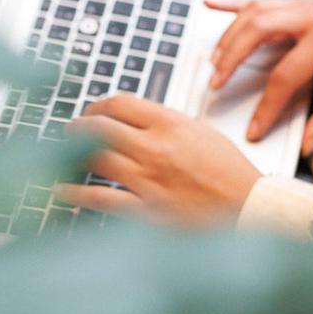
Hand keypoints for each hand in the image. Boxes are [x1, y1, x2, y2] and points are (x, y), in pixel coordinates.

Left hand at [56, 94, 260, 224]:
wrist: (248, 210)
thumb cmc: (232, 174)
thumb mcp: (202, 133)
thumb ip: (168, 124)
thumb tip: (139, 121)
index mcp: (171, 124)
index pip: (120, 103)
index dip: (98, 106)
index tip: (91, 112)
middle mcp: (155, 148)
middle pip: (99, 128)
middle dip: (78, 127)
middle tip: (69, 131)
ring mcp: (148, 180)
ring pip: (94, 158)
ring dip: (72, 155)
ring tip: (64, 155)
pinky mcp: (145, 211)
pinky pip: (100, 198)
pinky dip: (76, 193)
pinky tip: (64, 190)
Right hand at [205, 0, 312, 156]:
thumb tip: (306, 146)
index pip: (286, 75)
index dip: (267, 107)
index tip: (253, 130)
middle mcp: (310, 15)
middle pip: (259, 30)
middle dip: (233, 57)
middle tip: (216, 84)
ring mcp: (301, 3)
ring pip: (254, 11)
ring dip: (230, 35)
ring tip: (214, 62)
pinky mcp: (296, 0)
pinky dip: (232, 1)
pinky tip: (210, 2)